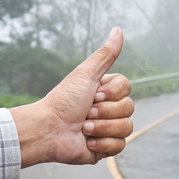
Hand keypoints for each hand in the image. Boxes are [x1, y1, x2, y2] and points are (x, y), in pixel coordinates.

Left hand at [9, 27, 133, 167]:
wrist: (49, 131)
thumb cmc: (63, 101)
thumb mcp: (85, 74)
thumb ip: (105, 54)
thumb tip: (118, 30)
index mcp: (104, 91)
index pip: (127, 88)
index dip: (111, 93)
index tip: (93, 95)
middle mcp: (108, 109)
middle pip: (129, 108)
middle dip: (105, 112)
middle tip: (86, 113)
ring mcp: (108, 129)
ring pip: (127, 128)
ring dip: (102, 128)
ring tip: (84, 128)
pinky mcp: (105, 148)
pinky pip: (120, 146)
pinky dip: (103, 144)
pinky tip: (87, 141)